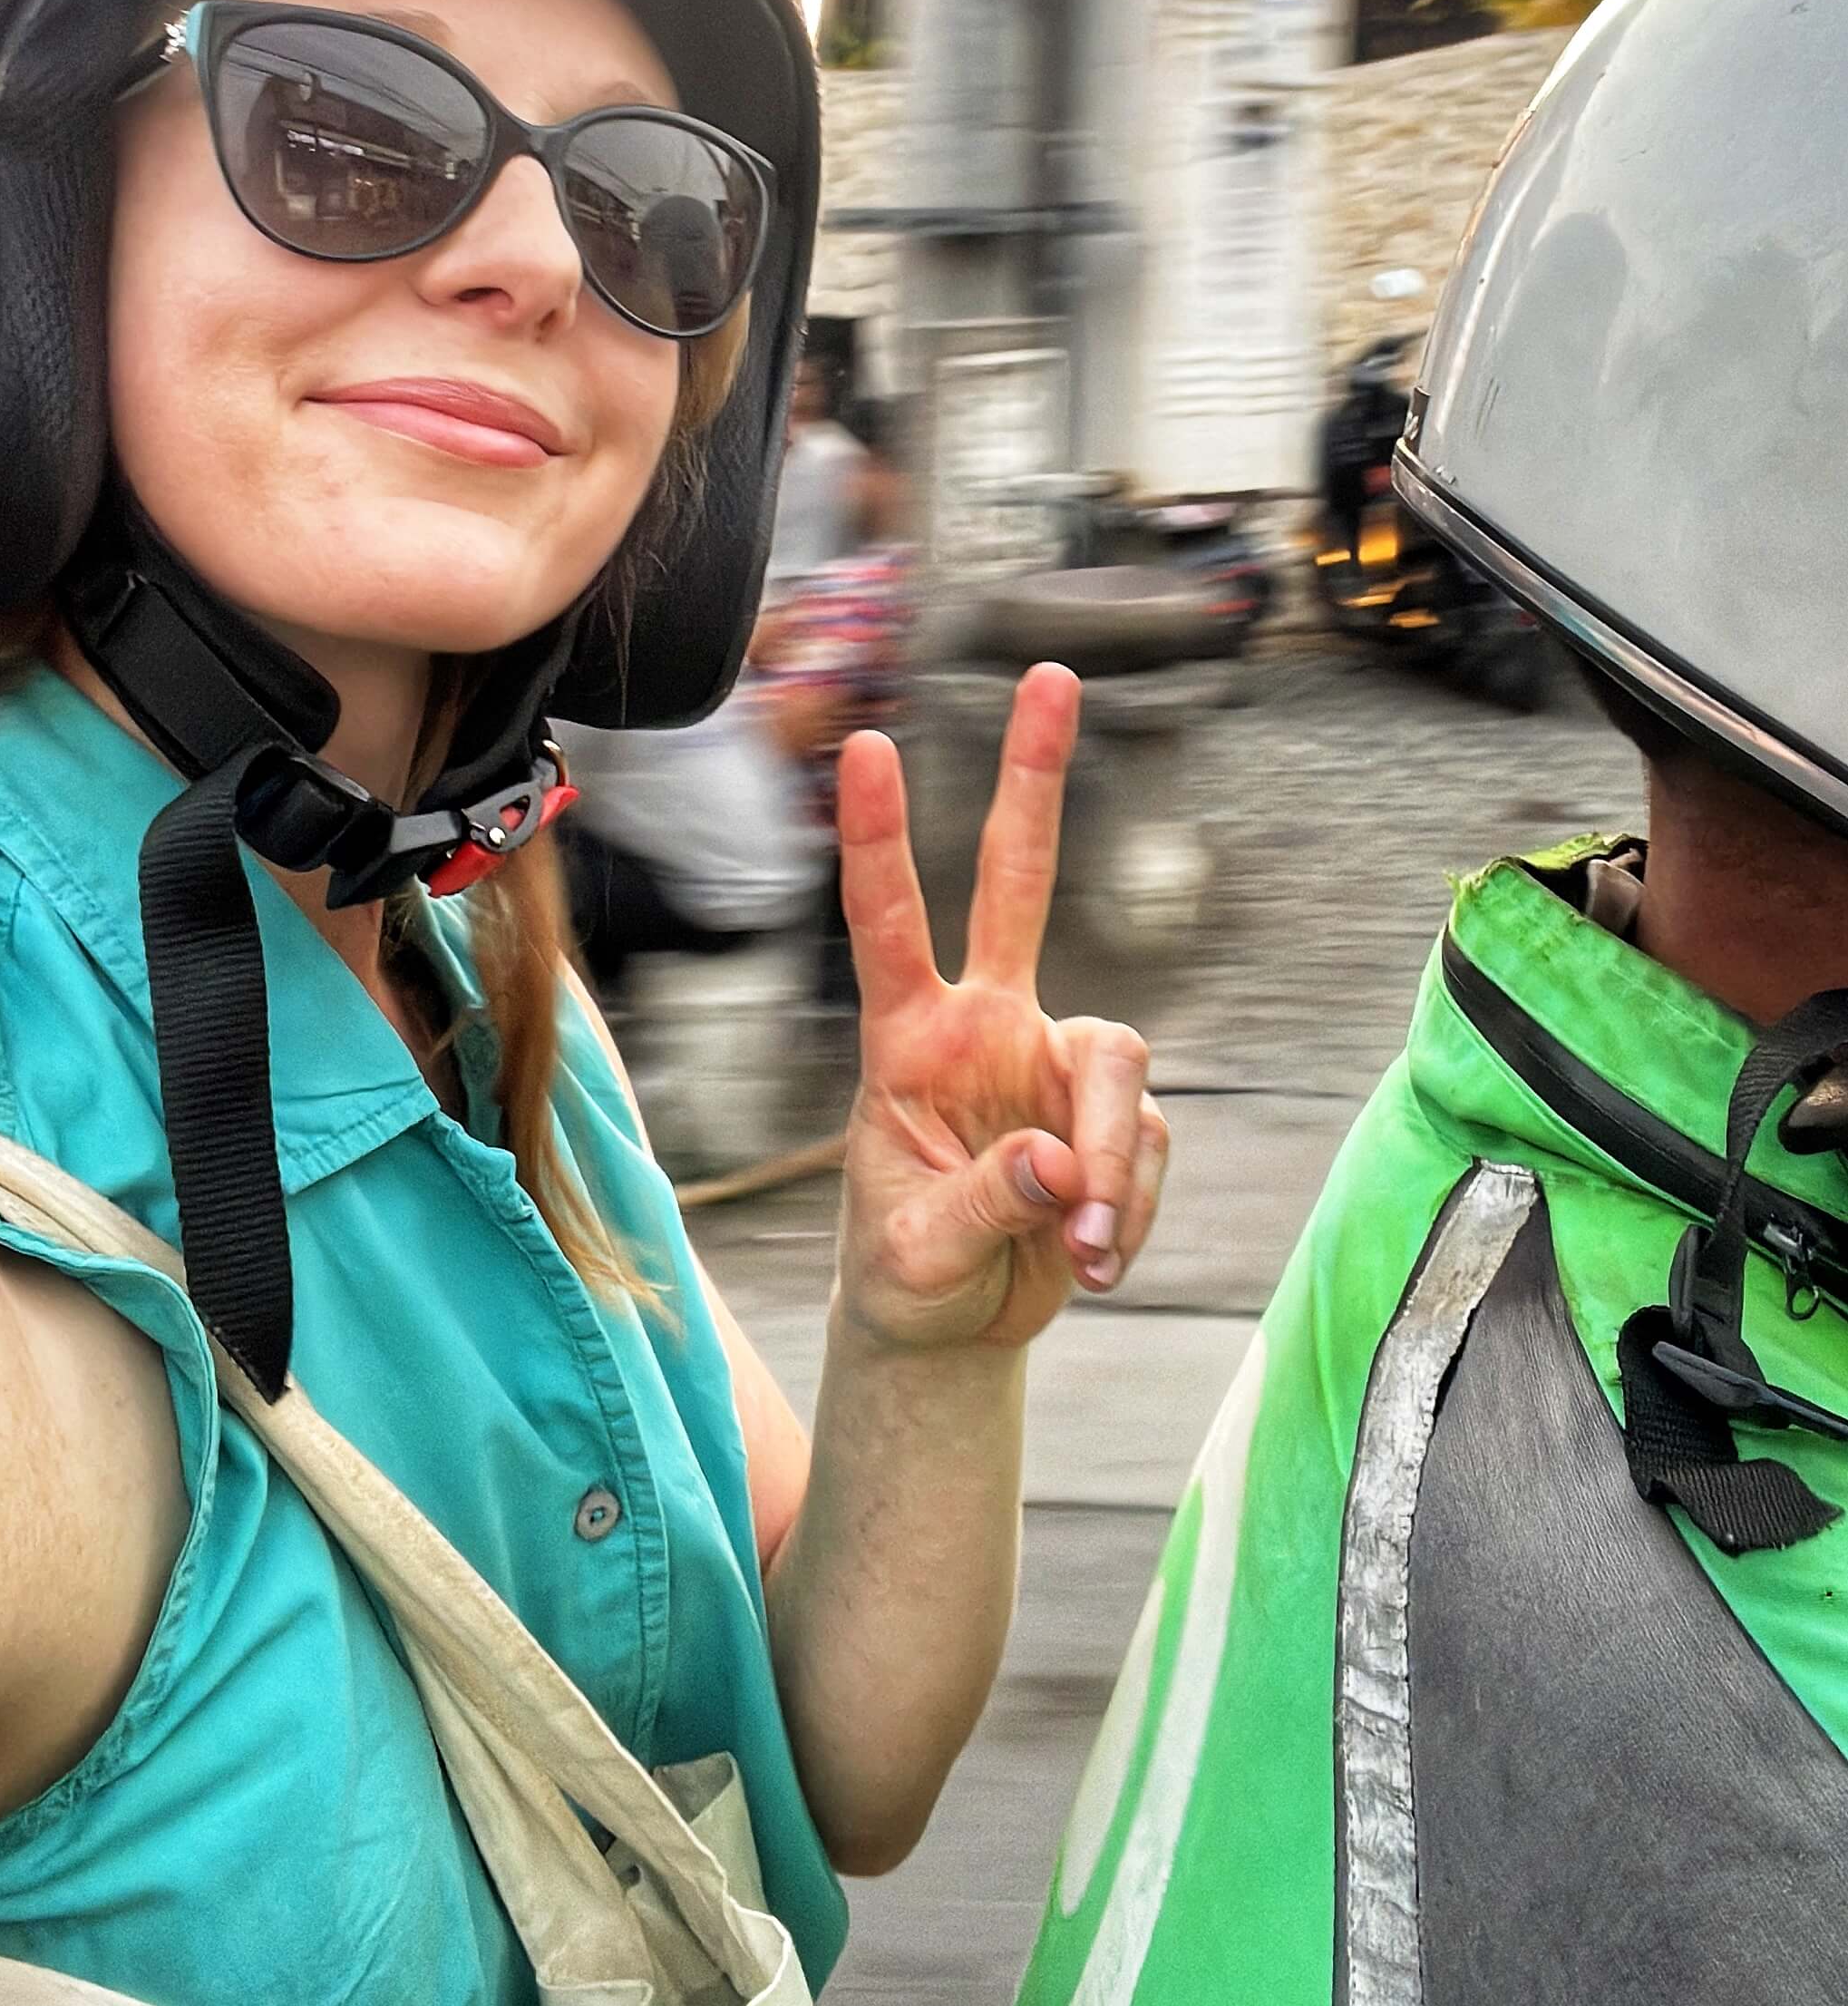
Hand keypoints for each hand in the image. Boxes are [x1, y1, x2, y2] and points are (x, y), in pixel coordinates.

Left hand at [834, 663, 1167, 1351]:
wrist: (953, 1331)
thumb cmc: (904, 1278)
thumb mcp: (914, 1256)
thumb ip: (980, 1205)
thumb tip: (1058, 1164)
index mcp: (907, 1042)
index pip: (887, 924)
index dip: (878, 838)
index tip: (863, 745)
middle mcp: (986, 1027)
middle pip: (1018, 882)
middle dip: (1034, 780)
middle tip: (1050, 674)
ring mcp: (1053, 1065)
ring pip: (1118, 1064)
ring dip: (1109, 1165)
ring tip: (1083, 1250)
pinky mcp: (1109, 1119)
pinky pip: (1142, 1149)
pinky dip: (1127, 1213)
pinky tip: (1095, 1261)